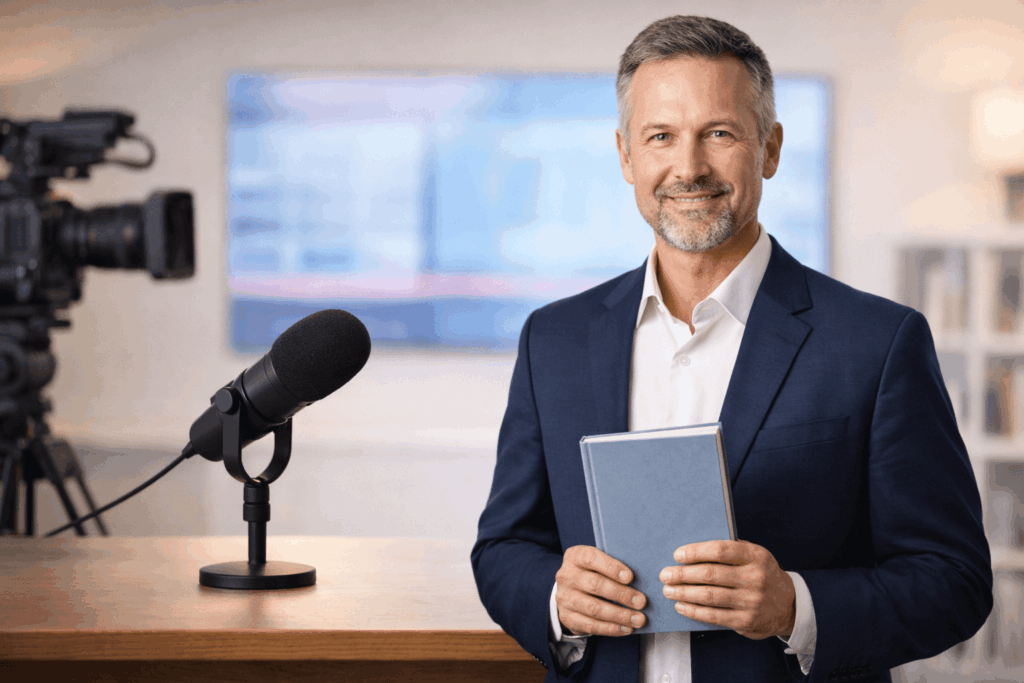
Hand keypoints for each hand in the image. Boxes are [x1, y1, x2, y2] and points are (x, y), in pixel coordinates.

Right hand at [555, 545, 646, 636]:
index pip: (591, 558)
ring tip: (638, 618)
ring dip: (619, 615)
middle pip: (595, 585)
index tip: (630, 577)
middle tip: (641, 601)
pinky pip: (591, 625)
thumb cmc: (592, 574)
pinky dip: (611, 628)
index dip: (611, 567)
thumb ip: (614, 567)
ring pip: (593, 608)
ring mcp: (564, 598)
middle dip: (621, 594)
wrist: (570, 592)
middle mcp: (566, 576)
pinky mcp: (567, 617)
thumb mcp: (598, 564)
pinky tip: (626, 628)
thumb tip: (642, 579)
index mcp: (575, 556)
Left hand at [660, 540, 794, 639]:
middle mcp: (755, 578)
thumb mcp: (755, 556)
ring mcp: (751, 602)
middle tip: (665, 574)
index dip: (696, 552)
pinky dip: (693, 610)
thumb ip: (731, 550)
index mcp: (756, 556)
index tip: (677, 555)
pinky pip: (713, 616)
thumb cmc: (762, 574)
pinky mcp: (745, 621)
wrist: (789, 606)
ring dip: (683, 593)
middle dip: (683, 574)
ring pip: (709, 596)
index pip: (721, 550)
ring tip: (668, 590)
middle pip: (711, 574)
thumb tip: (693, 550)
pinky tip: (681, 605)